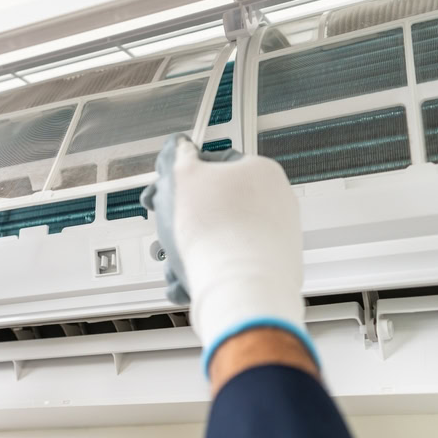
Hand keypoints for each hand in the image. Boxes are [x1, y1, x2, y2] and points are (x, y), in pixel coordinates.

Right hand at [141, 135, 317, 374]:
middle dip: (180, 222)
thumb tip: (178, 147)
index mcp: (259, 171)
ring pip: (218, 238)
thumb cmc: (216, 233)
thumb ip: (176, 156)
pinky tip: (189, 282)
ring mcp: (276, 238)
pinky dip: (206, 272)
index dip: (178, 177)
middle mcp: (275, 202)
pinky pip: (229, 265)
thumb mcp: (180, 176)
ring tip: (174, 263)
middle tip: (166, 230)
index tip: (162, 193)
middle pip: (213, 205)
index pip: (212, 163)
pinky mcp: (271, 271)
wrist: (241, 291)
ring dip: (188, 251)